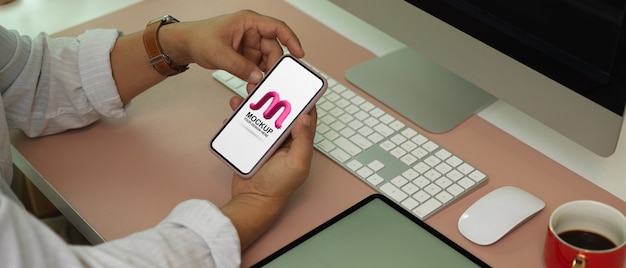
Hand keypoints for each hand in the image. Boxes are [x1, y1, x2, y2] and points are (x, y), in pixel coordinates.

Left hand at [160, 10, 304, 83]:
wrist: (185, 45)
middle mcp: (252, 32)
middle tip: (271, 81)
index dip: (291, 40)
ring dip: (265, 74)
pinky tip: (253, 85)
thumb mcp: (219, 54)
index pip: (276, 28)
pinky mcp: (246, 56)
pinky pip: (258, 67)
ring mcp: (250, 44)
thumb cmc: (199, 38)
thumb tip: (257, 78)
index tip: (299, 54)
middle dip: (273, 66)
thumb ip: (240, 66)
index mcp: (248, 22)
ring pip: (267, 60)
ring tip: (258, 86)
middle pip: (273, 48)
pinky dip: (257, 76)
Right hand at [220, 95, 316, 249]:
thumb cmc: (278, 186)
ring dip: (255, 101)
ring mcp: (266, 141)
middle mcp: (284, 139)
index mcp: (299, 142)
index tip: (298, 82)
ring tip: (248, 90)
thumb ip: (302, 140)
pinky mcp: (250, 144)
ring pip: (261, 114)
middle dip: (274, 95)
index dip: (303, 98)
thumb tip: (305, 116)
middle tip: (267, 81)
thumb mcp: (297, 163)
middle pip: (280, 110)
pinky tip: (233, 109)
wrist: (252, 200)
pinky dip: (238, 116)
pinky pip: (244, 125)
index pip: (305, 115)